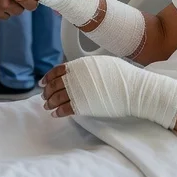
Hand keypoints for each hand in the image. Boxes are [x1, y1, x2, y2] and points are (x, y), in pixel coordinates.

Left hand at [41, 57, 176, 127]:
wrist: (133, 89)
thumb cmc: (123, 75)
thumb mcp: (103, 63)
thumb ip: (87, 66)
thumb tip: (81, 70)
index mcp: (80, 65)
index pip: (57, 71)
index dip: (48, 77)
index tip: (43, 82)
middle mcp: (75, 77)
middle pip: (55, 84)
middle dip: (47, 91)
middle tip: (44, 96)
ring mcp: (78, 91)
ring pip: (57, 97)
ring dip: (50, 102)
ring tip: (47, 106)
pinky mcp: (83, 105)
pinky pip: (65, 109)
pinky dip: (58, 112)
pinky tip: (56, 114)